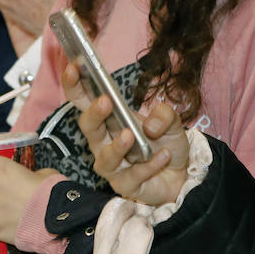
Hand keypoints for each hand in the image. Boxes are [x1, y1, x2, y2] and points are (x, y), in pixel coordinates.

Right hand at [61, 66, 186, 204]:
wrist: (180, 176)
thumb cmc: (166, 144)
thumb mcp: (172, 122)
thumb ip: (165, 114)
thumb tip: (152, 123)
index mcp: (110, 119)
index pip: (83, 100)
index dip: (75, 85)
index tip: (73, 67)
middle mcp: (104, 142)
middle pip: (87, 127)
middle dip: (94, 114)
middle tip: (105, 102)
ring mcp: (113, 166)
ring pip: (104, 158)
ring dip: (116, 146)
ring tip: (130, 135)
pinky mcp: (125, 185)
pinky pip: (132, 176)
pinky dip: (148, 165)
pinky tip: (164, 155)